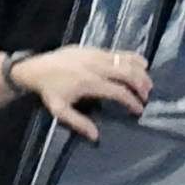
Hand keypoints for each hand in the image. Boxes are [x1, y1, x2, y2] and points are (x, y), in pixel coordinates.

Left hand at [10, 45, 151, 140]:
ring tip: (147, 82)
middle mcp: (95, 66)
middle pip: (127, 73)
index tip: (139, 110)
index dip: (131, 101)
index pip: (118, 91)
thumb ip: (79, 123)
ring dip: (139, 71)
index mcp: (88, 82)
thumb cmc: (49, 90)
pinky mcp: (94, 48)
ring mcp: (96, 54)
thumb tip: (96, 136)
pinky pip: (118, 51)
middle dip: (141, 84)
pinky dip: (132, 57)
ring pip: (125, 60)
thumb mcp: (59, 110)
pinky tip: (141, 63)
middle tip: (147, 96)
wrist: (36, 68)